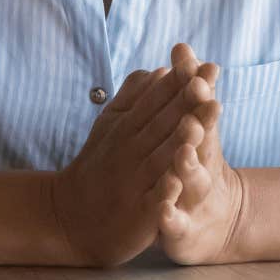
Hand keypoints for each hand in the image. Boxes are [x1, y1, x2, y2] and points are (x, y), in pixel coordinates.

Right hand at [50, 55, 212, 266]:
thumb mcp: (110, 125)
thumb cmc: (98, 165)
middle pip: (161, 123)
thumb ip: (133, 97)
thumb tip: (159, 70)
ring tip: (200, 122)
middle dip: (185, 103)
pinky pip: (153, 201)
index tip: (201, 63)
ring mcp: (133, 182)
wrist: (71, 217)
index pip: (155, 100)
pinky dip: (164, 192)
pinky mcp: (138, 214)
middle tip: (208, 81)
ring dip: (179, 140)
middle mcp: (129, 150)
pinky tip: (177, 182)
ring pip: (160, 158)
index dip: (177, 83)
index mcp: (125, 127)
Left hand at [154, 44, 247, 264]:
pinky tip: (162, 210)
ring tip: (182, 152)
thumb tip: (182, 46)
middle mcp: (203, 165)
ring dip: (188, 164)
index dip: (199, 89)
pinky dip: (170, 215)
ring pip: (192, 180)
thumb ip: (188, 87)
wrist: (214, 224)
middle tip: (197, 98)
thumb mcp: (193, 126)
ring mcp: (194, 198)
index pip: (201, 109)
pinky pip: (175, 221)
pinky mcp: (183, 228)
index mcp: (201, 139)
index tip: (198, 65)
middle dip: (199, 119)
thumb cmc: (196, 164)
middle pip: (202, 141)